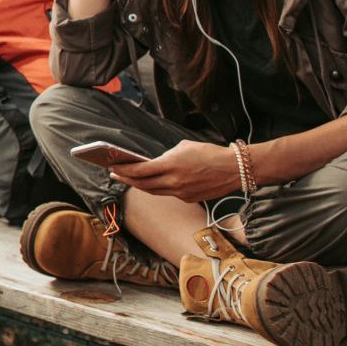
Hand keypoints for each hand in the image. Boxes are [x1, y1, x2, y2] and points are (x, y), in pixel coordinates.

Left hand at [110, 139, 240, 202]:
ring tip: (129, 180)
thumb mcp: (183, 147)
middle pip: (142, 184)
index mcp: (170, 165)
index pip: (140, 170)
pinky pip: (168, 194)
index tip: (113, 167)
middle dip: (126, 179)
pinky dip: (158, 188)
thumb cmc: (209, 153)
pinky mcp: (188, 198)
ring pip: (153, 191)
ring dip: (139, 185)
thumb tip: (155, 162)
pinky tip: (152, 183)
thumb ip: (166, 156)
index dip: (124, 170)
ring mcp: (180, 193)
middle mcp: (173, 182)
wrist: (233, 169)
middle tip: (115, 174)